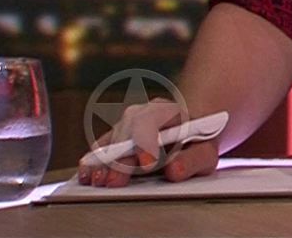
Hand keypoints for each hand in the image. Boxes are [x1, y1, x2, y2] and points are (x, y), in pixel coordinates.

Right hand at [74, 99, 220, 185]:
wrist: (190, 130)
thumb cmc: (198, 143)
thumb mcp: (205, 152)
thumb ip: (192, 160)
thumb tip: (173, 170)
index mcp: (169, 111)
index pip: (153, 121)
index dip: (147, 142)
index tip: (146, 162)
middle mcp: (143, 113)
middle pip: (126, 132)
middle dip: (119, 158)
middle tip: (113, 181)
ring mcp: (126, 124)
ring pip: (110, 139)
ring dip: (102, 161)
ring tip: (96, 180)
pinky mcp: (114, 137)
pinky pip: (101, 147)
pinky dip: (93, 161)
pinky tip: (86, 174)